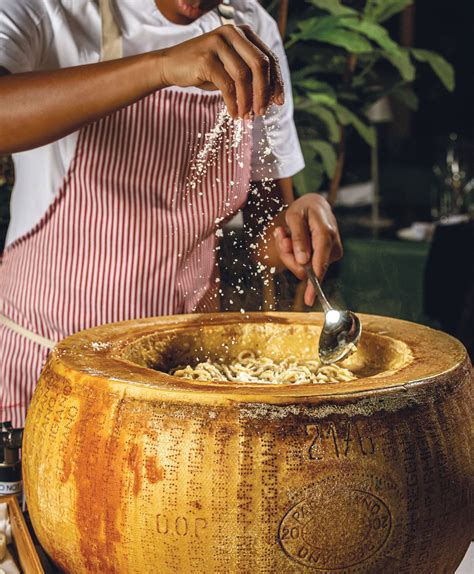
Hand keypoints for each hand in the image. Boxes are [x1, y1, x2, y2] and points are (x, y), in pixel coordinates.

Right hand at [155, 24, 283, 118]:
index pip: (268, 57)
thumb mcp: (230, 69)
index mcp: (242, 33)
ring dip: (247, 100)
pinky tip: (234, 113)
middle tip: (262, 112)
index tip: (278, 102)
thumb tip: (271, 97)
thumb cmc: (205, 69)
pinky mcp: (205, 58)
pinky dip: (233, 103)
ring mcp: (218, 43)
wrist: (171, 65)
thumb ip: (250, 76)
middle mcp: (232, 33)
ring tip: (246, 116)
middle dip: (264, 92)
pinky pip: (226, 85)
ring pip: (243, 76)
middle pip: (259, 64)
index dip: (276, 81)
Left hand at [274, 193, 342, 305]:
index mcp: (326, 235)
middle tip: (281, 235)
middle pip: (305, 268)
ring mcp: (331, 254)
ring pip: (303, 267)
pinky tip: (291, 238)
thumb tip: (303, 261)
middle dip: (288, 256)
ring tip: (286, 233)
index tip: (309, 300)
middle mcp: (332, 247)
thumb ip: (298, 238)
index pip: (319, 264)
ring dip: (289, 253)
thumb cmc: (305, 209)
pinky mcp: (326, 258)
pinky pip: (305, 264)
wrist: (316, 205)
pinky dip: (294, 254)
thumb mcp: (295, 216)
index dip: (313, 283)